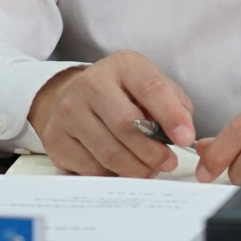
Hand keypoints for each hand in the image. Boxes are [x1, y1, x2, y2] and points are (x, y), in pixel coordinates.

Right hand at [27, 50, 194, 177]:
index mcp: (122, 65)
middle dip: (153, 151)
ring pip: (108, 152)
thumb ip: (173, 105)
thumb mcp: (150, 87)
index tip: (185, 138)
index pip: (150, 88)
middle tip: (167, 162)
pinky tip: (122, 168)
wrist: (74, 96)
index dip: (171, 115)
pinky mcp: (55, 138)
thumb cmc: (123, 94)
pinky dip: (112, 175)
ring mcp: (69, 110)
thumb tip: (183, 133)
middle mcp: (91, 83)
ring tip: (149, 170)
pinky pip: (90, 168)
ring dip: (136, 168)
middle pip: (126, 124)